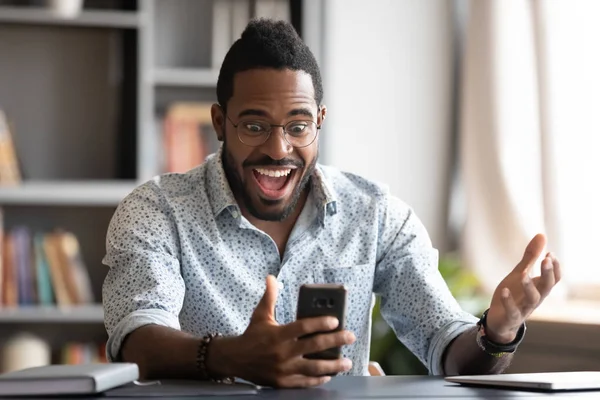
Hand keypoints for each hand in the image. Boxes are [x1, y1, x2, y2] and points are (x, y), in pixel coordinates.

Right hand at [207, 275, 355, 387]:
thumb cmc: (252, 335)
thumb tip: (271, 277)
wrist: (235, 360)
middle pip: (314, 346)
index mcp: (278, 334)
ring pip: (313, 368)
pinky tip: (329, 375)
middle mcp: (282, 352)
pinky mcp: (283, 382)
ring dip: (333, 365)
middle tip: (350, 337)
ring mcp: (283, 369)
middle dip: (335, 341)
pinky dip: (318, 379)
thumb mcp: (260, 315)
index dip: (320, 323)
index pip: (303, 327)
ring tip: (347, 362)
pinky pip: (305, 382)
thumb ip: (269, 297)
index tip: (336, 321)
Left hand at [486, 234, 561, 342]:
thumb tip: (542, 235)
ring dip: (529, 287)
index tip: (551, 254)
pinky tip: (505, 290)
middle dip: (548, 273)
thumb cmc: (514, 294)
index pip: (554, 278)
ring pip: (533, 299)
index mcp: (539, 287)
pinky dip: (509, 301)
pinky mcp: (511, 317)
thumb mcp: (520, 273)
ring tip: (523, 274)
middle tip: (546, 259)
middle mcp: (535, 298)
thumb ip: (531, 257)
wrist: (499, 320)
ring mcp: (524, 308)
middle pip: (547, 287)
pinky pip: (513, 311)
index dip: (555, 267)